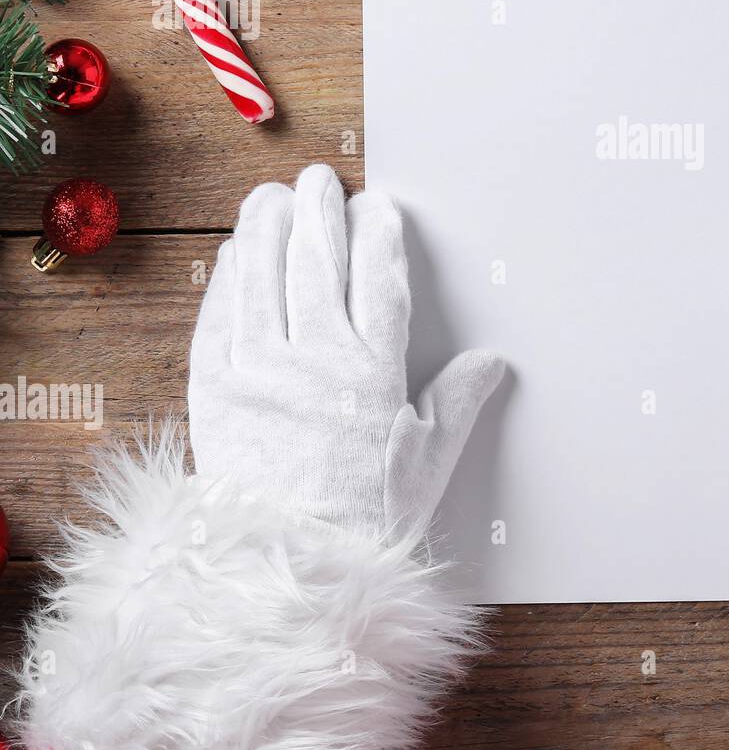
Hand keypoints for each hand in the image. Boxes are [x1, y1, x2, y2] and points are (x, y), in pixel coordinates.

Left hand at [188, 164, 503, 540]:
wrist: (290, 568)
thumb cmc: (365, 518)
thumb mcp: (428, 462)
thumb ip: (458, 402)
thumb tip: (492, 362)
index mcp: (373, 371)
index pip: (379, 278)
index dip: (379, 233)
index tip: (378, 206)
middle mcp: (314, 358)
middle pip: (317, 261)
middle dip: (320, 211)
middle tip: (321, 181)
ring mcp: (258, 369)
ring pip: (262, 275)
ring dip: (266, 227)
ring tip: (271, 196)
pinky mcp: (214, 389)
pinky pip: (218, 317)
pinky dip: (227, 278)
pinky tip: (234, 254)